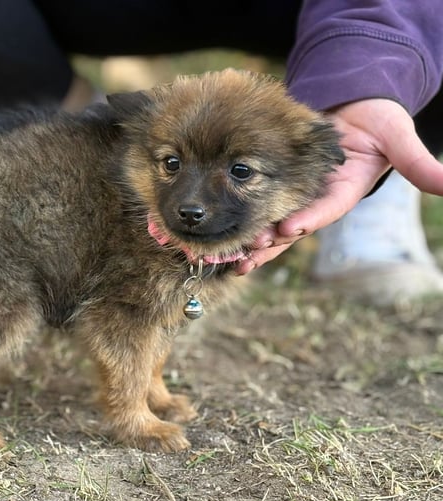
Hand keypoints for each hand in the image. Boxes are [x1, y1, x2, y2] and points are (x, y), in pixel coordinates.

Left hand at [236, 98, 442, 273]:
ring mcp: (299, 195)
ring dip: (253, 242)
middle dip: (271, 245)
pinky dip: (243, 221)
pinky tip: (223, 236)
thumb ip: (416, 161)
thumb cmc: (379, 120)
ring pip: (273, 224)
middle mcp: (319, 199)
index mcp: (345, 191)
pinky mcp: (281, 187)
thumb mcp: (398, 137)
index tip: (289, 228)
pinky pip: (259, 206)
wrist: (353, 105)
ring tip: (231, 258)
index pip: (327, 209)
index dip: (309, 219)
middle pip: (294, 228)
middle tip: (247, 257)